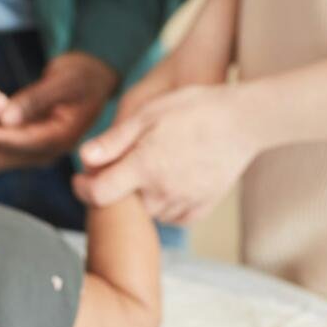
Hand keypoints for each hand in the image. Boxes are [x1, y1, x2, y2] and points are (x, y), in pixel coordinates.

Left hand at [0, 52, 117, 174]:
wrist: (91, 81)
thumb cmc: (81, 76)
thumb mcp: (63, 81)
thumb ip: (35, 99)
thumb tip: (6, 117)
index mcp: (62, 137)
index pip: (25, 143)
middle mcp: (48, 152)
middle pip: (8, 157)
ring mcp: (36, 153)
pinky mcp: (24, 149)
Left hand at [75, 83, 261, 223]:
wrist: (245, 120)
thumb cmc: (195, 109)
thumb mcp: (148, 114)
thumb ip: (113, 140)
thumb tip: (84, 159)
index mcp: (143, 166)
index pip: (99, 193)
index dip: (84, 188)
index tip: (81, 180)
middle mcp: (161, 191)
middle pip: (124, 203)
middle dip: (117, 188)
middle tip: (125, 164)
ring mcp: (183, 202)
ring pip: (148, 211)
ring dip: (143, 196)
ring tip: (154, 168)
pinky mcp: (201, 208)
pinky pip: (173, 217)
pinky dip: (167, 206)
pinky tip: (172, 184)